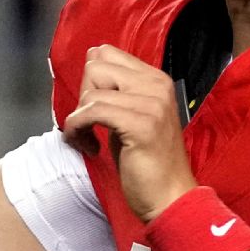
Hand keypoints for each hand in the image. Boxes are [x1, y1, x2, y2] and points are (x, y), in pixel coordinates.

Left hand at [63, 44, 196, 221]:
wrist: (171, 198)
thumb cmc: (149, 162)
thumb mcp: (134, 116)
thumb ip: (116, 91)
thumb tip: (90, 60)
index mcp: (157, 80)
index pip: (107, 53)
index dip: (91, 81)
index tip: (93, 109)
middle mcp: (157, 85)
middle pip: (95, 67)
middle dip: (83, 97)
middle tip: (91, 125)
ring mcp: (152, 103)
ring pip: (91, 91)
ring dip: (78, 119)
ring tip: (88, 140)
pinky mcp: (141, 125)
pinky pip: (91, 112)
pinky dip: (77, 129)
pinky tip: (87, 147)